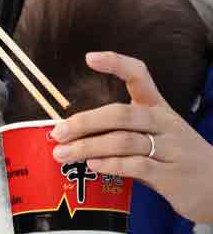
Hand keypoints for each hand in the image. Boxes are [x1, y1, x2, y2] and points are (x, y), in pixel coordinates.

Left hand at [51, 51, 212, 224]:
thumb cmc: (175, 160)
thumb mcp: (155, 138)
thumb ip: (120, 133)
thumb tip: (73, 136)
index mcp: (159, 109)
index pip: (140, 76)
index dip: (116, 64)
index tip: (89, 57)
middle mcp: (165, 124)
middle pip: (121, 114)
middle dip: (85, 122)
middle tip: (57, 133)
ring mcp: (171, 149)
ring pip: (124, 141)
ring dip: (88, 147)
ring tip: (62, 154)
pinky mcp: (172, 175)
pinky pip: (137, 166)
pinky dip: (112, 165)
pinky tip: (93, 166)